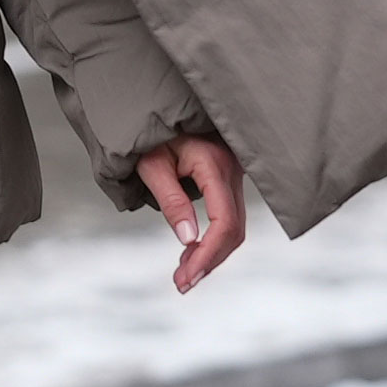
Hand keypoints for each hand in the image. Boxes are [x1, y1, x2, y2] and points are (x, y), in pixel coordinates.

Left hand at [135, 134, 246, 293]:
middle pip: (234, 229)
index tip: (187, 277)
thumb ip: (171, 201)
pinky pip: (228, 215)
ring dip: (211, 253)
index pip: (224, 221)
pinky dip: (212, 238)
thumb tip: (188, 240)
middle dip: (209, 260)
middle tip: (181, 283)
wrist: (161, 102)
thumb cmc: (152, 131)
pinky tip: (191, 253)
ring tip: (183, 275)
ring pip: (233, 225)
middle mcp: (232, 171)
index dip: (208, 254)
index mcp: (214, 164)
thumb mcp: (152, 164)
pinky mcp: (228, 180)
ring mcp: (234, 175)